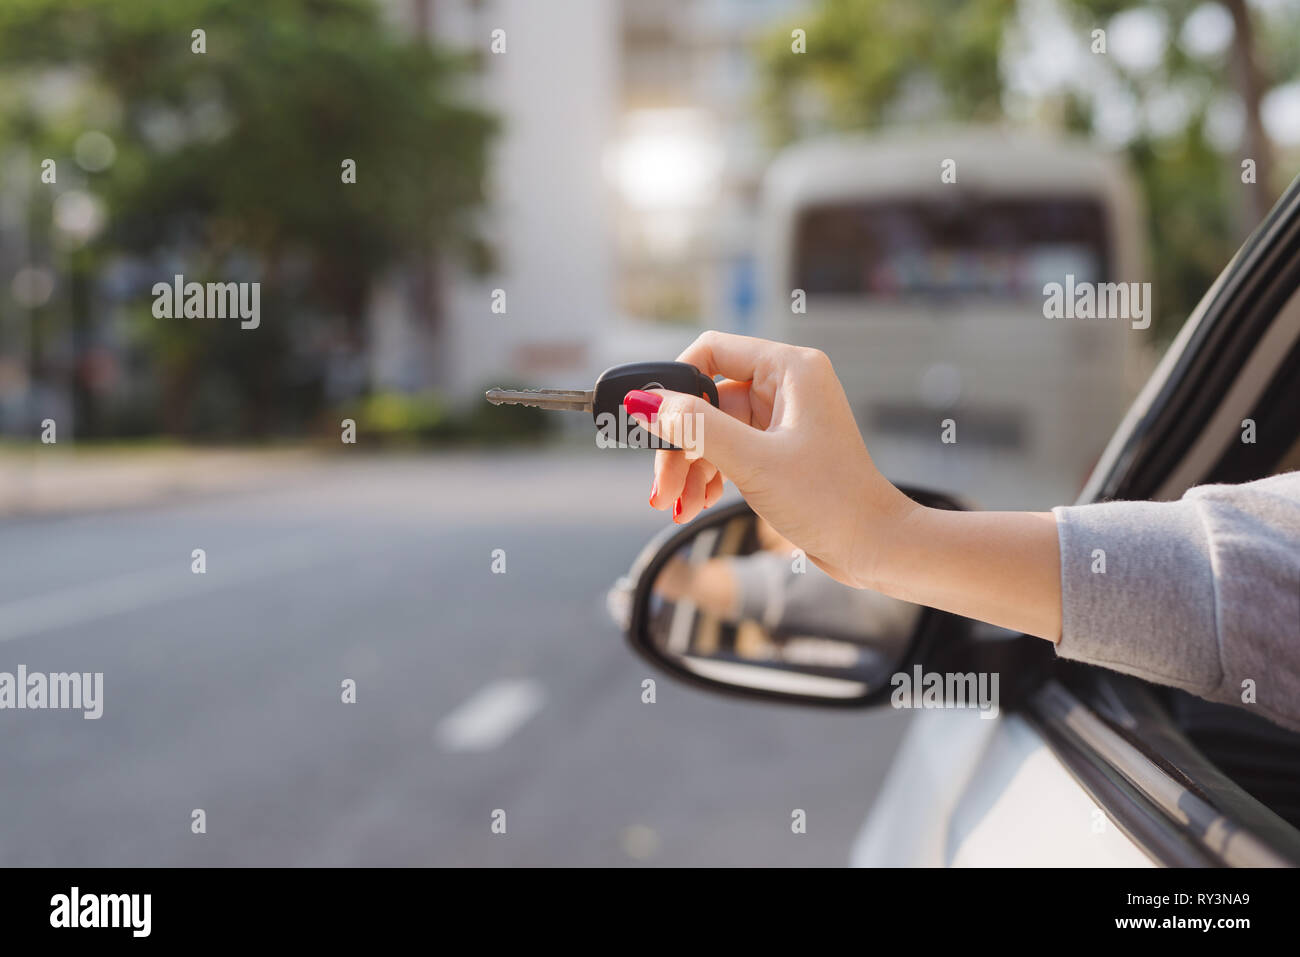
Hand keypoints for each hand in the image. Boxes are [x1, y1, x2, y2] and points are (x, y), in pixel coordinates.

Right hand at [625, 331, 915, 588]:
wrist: (872, 547)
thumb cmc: (828, 500)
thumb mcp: (752, 462)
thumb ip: (695, 428)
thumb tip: (644, 402)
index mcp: (790, 369)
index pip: (711, 352)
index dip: (675, 385)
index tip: (649, 424)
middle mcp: (786, 385)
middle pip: (706, 399)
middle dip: (678, 444)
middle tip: (660, 486)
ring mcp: (781, 418)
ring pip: (711, 430)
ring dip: (688, 467)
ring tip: (676, 506)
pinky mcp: (778, 448)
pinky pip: (726, 451)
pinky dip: (707, 475)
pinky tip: (695, 503)